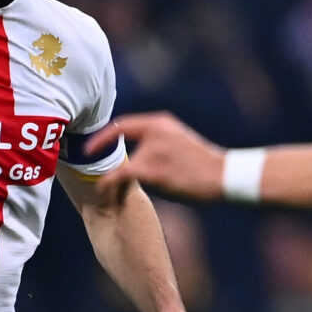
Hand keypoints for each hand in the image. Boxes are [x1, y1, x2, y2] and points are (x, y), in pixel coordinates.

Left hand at [83, 113, 227, 201]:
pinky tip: (103, 189)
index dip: (104, 135)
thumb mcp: (181, 143)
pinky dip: (109, 182)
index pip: (124, 124)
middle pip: (117, 139)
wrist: (225, 175)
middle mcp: (155, 131)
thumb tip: (138, 157)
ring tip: (105, 185)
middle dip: (99, 149)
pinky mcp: (153, 169)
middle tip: (85, 160)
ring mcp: (153, 149)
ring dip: (112, 174)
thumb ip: (159, 143)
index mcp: (162, 123)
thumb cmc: (205, 166)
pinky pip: (122, 175)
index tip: (91, 146)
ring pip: (123, 163)